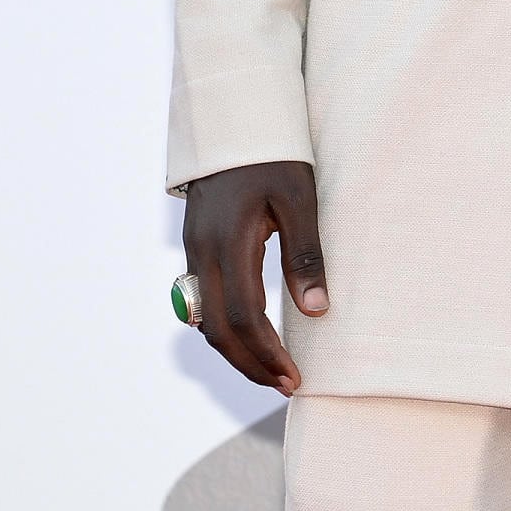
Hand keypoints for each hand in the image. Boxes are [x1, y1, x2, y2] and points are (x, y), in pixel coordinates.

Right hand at [180, 160, 326, 395]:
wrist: (233, 124)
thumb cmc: (274, 157)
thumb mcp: (299, 198)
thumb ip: (305, 254)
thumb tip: (316, 310)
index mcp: (229, 244)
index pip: (244, 318)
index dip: (266, 354)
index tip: (292, 379)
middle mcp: (203, 256)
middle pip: (219, 330)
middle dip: (250, 364)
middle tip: (285, 386)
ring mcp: (195, 254)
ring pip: (207, 321)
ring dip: (236, 352)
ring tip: (270, 371)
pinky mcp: (197, 250)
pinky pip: (205, 303)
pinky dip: (225, 329)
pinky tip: (250, 339)